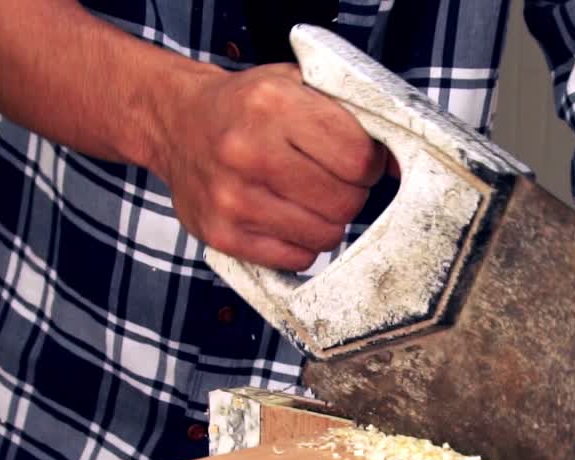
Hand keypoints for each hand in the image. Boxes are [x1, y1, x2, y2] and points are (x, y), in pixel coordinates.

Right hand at [155, 64, 387, 270]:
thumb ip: (351, 114)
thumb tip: (399, 164)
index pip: (358, 157)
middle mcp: (248, 153)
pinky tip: (285, 217)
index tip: (355, 160)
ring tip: (306, 197)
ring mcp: (232, 200)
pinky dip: (301, 243)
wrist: (176, 122)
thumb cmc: (245, 106)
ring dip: (327, 220)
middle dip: (349, 193)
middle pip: (345, 201)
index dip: (367, 163)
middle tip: (330, 179)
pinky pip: (296, 259)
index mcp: (272, 105)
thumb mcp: (297, 85)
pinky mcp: (222, 236)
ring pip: (326, 235)